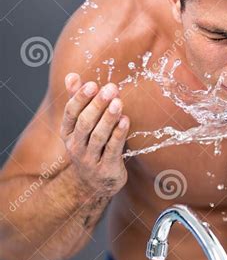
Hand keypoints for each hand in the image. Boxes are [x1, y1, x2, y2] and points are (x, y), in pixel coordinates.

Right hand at [60, 73, 129, 196]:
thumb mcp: (80, 126)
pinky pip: (113, 149)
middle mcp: (76, 146)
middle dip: (97, 105)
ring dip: (109, 118)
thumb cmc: (90, 146)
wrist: (93, 184)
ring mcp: (91, 160)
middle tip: (111, 88)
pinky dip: (119, 134)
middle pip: (85, 123)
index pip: (71, 113)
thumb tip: (72, 75)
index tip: (92, 84)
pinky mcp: (107, 169)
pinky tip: (126, 120)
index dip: (80, 98)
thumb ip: (78, 100)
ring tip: (118, 102)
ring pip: (98, 136)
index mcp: (68, 133)